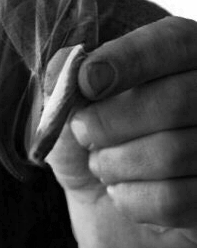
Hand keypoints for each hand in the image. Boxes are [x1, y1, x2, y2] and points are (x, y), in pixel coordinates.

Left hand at [46, 16, 196, 247]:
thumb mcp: (70, 100)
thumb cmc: (93, 135)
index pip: (171, 43)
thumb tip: (64, 66)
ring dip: (115, 163)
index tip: (86, 83)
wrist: (102, 205)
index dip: (127, 60)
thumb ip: (66, 74)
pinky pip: (177, 200)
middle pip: (175, 102)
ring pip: (174, 154)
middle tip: (83, 133)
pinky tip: (121, 191)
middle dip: (109, 122)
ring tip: (101, 163)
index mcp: (186, 54)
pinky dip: (131, 199)